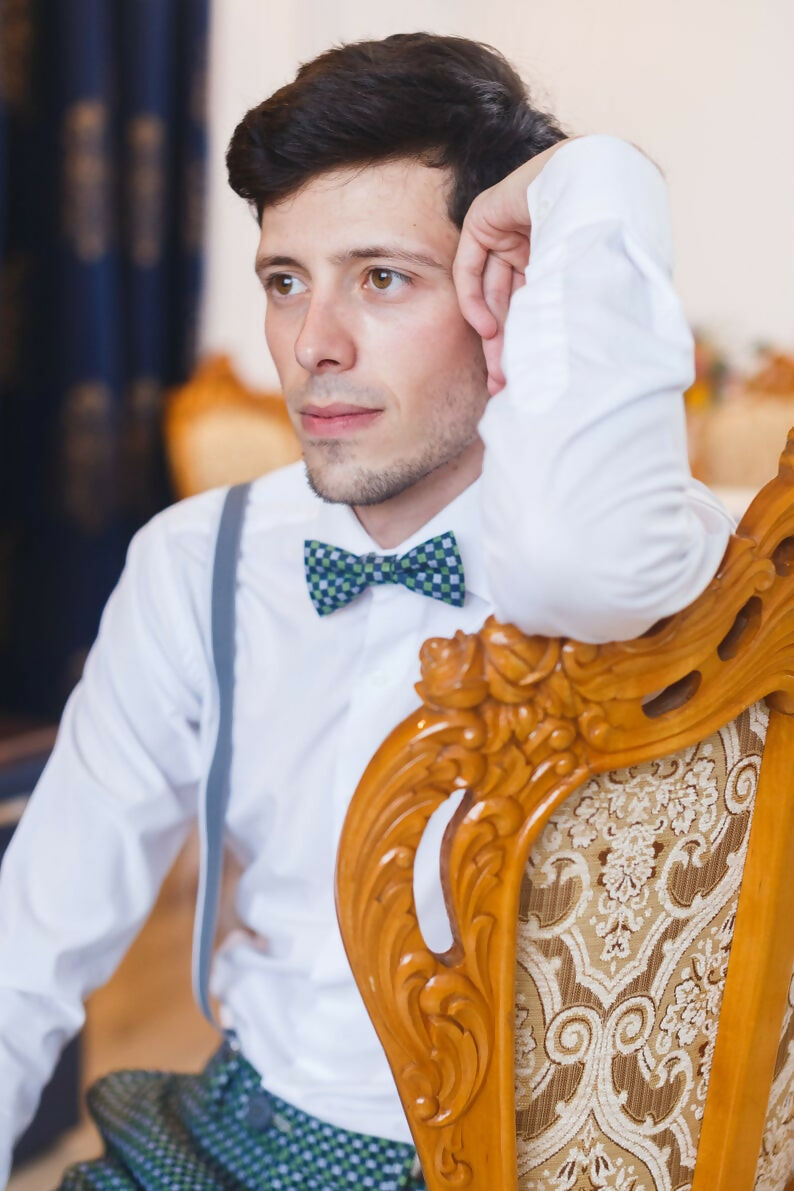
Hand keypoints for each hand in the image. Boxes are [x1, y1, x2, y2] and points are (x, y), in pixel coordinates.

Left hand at [453, 137, 577, 394]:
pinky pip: (469, 266)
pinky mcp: (484, 219)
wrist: (601, 184)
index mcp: (557, 257)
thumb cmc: (607, 236)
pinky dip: (473, 299)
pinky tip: (486, 329)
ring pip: (490, 292)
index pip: (533, 305)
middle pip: (510, 304)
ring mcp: (507, 231)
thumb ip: (571, 319)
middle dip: (506, 348)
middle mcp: (531, 245)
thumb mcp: (585, 289)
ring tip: (496, 372)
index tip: (525, 381)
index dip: (527, 343)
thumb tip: (578, 370)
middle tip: (505, 386)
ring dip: (491, 334)